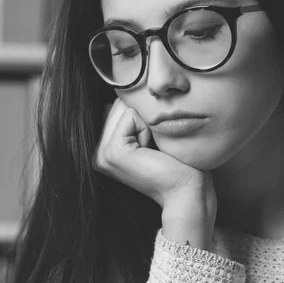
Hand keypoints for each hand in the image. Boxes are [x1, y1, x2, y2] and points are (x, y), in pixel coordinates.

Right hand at [93, 98, 216, 214]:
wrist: (186, 191)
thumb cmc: (177, 164)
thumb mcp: (149, 136)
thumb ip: (132, 118)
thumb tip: (124, 91)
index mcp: (103, 151)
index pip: (116, 108)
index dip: (142, 118)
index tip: (152, 148)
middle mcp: (97, 154)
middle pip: (117, 105)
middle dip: (142, 118)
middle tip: (154, 150)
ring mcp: (101, 155)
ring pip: (123, 108)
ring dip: (146, 123)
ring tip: (153, 151)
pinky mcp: (113, 152)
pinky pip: (130, 115)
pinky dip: (148, 128)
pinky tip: (153, 151)